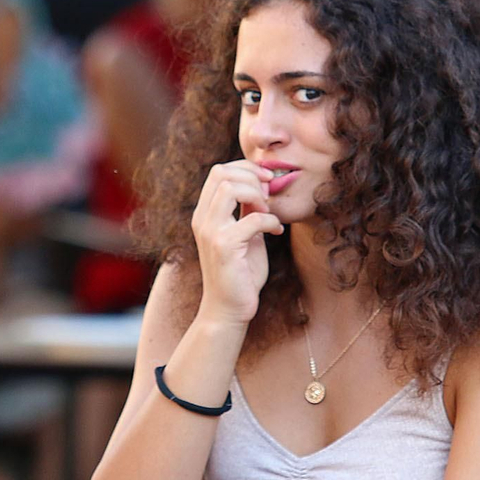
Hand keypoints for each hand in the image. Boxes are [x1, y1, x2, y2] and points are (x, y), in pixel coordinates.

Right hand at [190, 160, 283, 327]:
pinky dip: (271, 222)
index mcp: (205, 214)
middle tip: (269, 196)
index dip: (246, 169)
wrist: (229, 309)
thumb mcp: (245, 234)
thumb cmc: (240, 273)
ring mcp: (210, 232)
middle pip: (222, 173)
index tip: (266, 183)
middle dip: (252, 177)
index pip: (219, 172)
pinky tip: (276, 233)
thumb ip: (247, 211)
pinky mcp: (224, 246)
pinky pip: (253, 218)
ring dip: (257, 195)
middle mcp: (202, 219)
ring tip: (268, 212)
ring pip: (230, 187)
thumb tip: (262, 185)